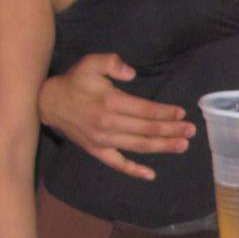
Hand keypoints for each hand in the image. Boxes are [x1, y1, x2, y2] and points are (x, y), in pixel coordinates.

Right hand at [37, 52, 192, 177]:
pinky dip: (134, 171)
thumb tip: (131, 73)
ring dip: (162, 147)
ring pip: (138, 146)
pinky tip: (150, 175)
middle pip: (146, 130)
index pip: (145, 110)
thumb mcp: (90, 63)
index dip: (165, 113)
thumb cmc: (74, 81)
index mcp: (111, 102)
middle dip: (171, 130)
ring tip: (181, 146)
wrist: (48, 103)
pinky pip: (118, 164)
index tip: (181, 113)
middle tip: (190, 131)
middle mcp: (109, 124)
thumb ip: (111, 63)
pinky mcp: (97, 151)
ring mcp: (103, 140)